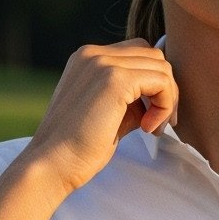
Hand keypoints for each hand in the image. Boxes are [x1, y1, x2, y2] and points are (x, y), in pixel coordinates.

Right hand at [25, 40, 178, 196]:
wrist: (51, 165)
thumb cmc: (75, 151)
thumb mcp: (105, 116)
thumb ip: (128, 100)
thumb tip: (157, 99)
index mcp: (87, 60)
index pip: (136, 55)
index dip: (151, 85)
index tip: (150, 119)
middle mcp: (93, 54)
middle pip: (152, 55)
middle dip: (165, 89)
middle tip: (158, 125)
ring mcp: (103, 63)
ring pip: (160, 65)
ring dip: (167, 98)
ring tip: (151, 129)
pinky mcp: (115, 79)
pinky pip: (161, 80)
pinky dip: (165, 104)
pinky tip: (148, 129)